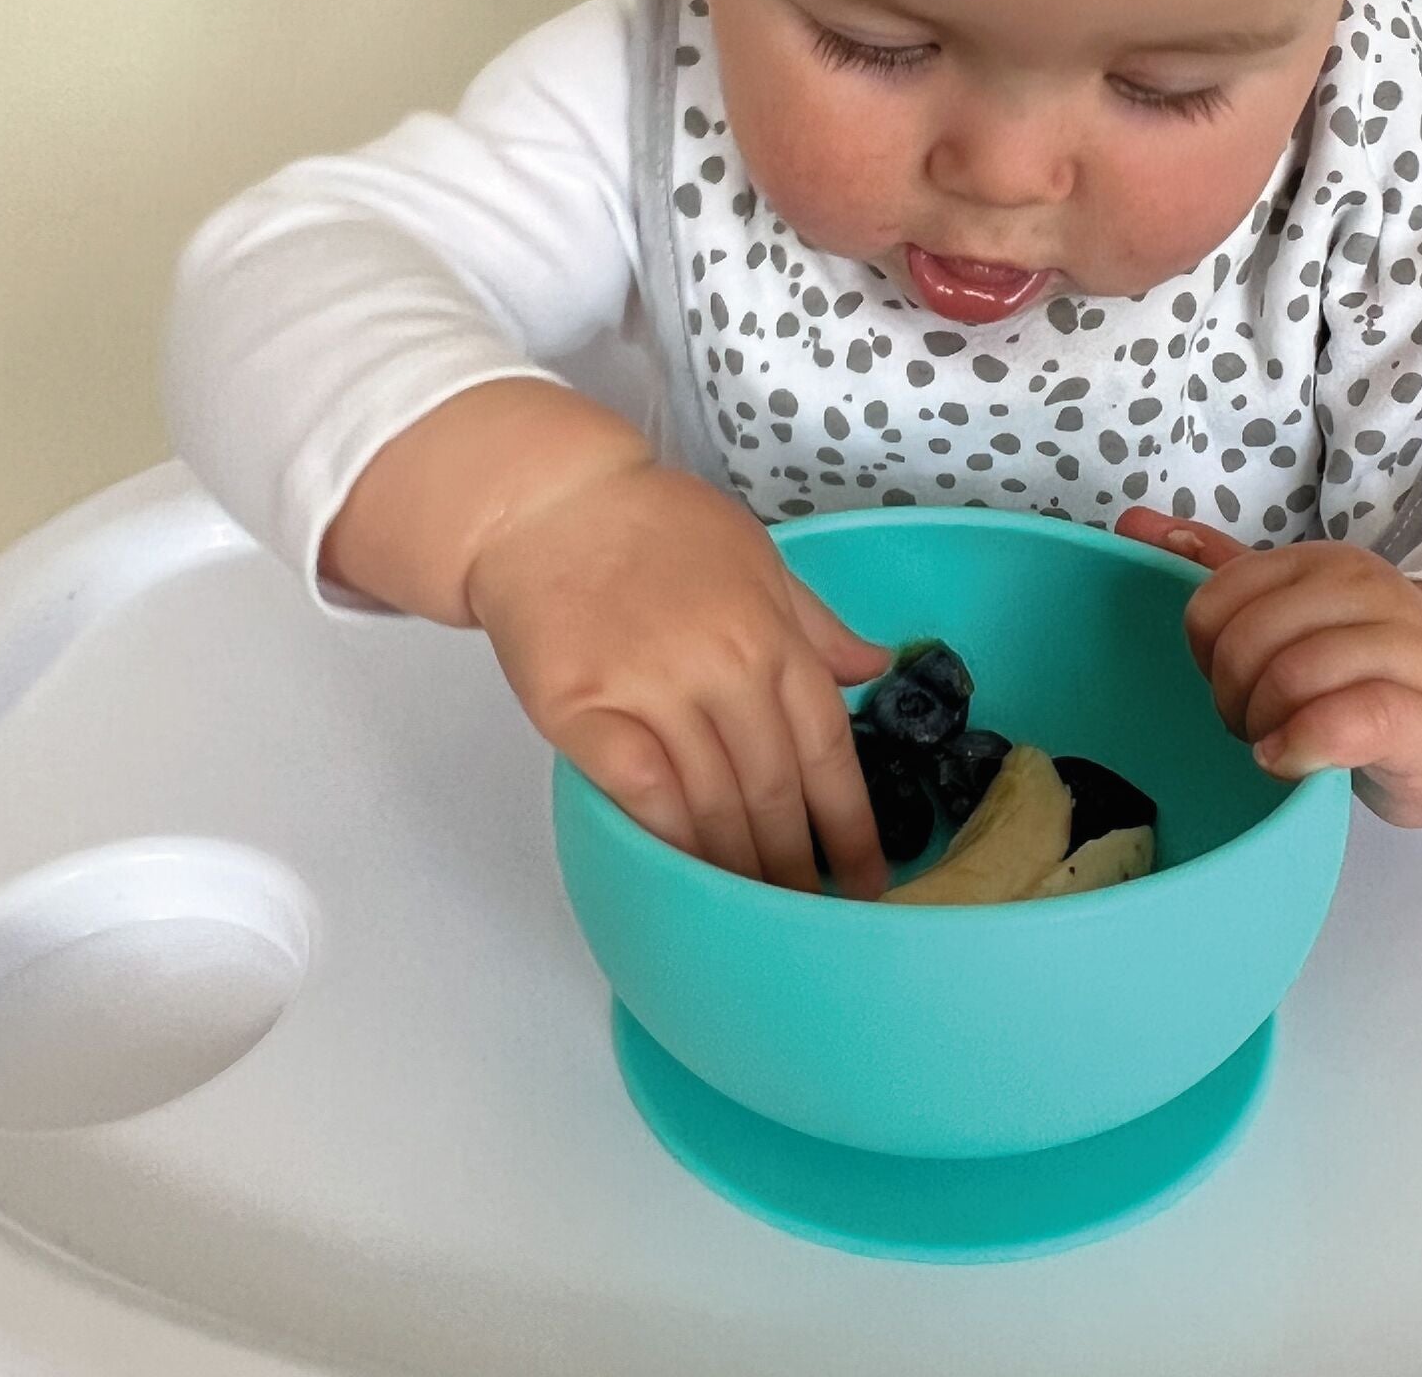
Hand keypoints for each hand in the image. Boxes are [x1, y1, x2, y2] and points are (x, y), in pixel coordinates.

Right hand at [464, 445, 890, 897]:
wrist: (546, 505)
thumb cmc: (656, 526)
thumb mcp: (756, 557)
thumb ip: (814, 624)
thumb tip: (875, 667)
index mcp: (772, 637)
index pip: (828, 751)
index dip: (851, 826)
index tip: (867, 881)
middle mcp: (723, 669)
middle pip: (774, 792)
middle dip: (795, 865)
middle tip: (805, 916)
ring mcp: (653, 691)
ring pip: (712, 805)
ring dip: (737, 867)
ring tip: (752, 911)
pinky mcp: (585, 712)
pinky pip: (643, 794)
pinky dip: (671, 841)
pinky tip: (688, 874)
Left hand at [1116, 508, 1421, 826]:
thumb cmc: (1374, 670)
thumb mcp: (1298, 612)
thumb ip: (1221, 570)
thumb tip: (1133, 526)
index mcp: (1323, 563)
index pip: (1215, 598)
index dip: (1204, 652)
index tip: (1229, 678)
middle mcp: (1367, 592)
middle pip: (1247, 640)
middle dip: (1230, 695)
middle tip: (1252, 721)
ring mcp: (1406, 650)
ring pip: (1292, 676)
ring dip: (1263, 726)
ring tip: (1277, 743)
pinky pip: (1349, 721)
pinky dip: (1303, 745)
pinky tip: (1289, 761)